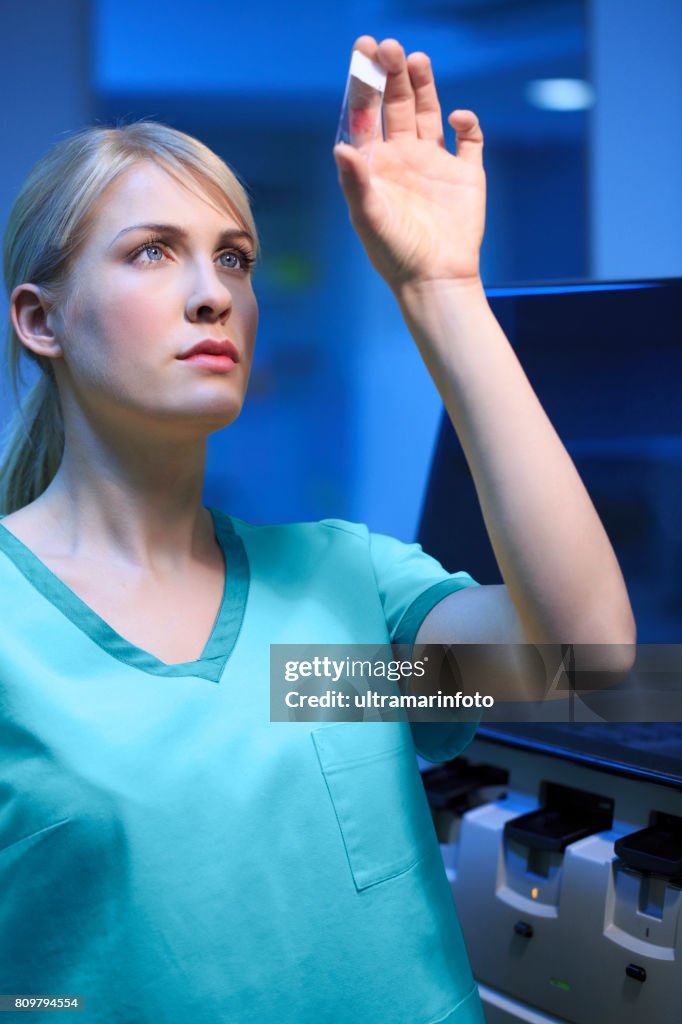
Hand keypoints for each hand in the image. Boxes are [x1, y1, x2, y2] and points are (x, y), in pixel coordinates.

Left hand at [334, 36, 485, 292]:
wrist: (436, 280)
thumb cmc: (396, 255)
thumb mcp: (370, 219)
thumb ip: (356, 182)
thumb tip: (340, 146)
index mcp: (375, 165)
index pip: (366, 114)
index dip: (364, 82)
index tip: (362, 50)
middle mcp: (403, 157)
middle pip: (395, 104)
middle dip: (392, 74)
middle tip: (390, 47)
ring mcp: (434, 163)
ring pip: (428, 111)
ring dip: (423, 85)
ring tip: (417, 60)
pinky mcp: (465, 174)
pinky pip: (469, 140)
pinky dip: (467, 124)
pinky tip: (459, 119)